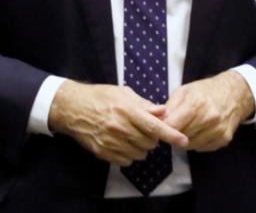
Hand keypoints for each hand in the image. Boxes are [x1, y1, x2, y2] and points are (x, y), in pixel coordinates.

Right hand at [48, 81, 188, 165]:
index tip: (183, 141)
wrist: (72, 108)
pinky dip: (129, 155)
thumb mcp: (123, 93)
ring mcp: (111, 142)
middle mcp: (120, 127)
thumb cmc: (99, 97)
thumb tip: (163, 111)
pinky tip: (123, 144)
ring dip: (142, 148)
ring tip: (133, 136)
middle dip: (153, 139)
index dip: (171, 135)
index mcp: (127, 110)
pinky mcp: (103, 152)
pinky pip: (126, 161)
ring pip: (139, 154)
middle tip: (146, 130)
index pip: (154, 126)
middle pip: (149, 143)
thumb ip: (144, 104)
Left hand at [160, 71, 254, 151]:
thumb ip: (169, 107)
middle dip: (174, 133)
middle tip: (174, 125)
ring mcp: (218, 130)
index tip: (159, 126)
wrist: (234, 94)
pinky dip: (196, 141)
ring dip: (185, 139)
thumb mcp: (184, 91)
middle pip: (180, 137)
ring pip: (190, 145)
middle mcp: (209, 118)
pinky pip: (201, 148)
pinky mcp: (223, 140)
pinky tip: (199, 130)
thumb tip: (155, 121)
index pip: (172, 126)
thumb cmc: (205, 91)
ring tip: (187, 126)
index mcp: (196, 104)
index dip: (162, 127)